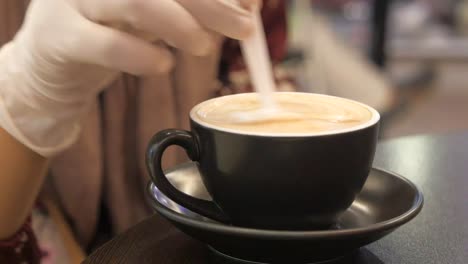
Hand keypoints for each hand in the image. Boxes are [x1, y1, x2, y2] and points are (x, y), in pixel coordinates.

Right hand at [0, 0, 259, 155]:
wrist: (51, 63)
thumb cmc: (110, 32)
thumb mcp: (156, 15)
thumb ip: (195, 9)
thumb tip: (248, 6)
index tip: (253, 4)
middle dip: (211, 4)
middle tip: (243, 28)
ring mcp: (74, 0)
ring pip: (136, 1)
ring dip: (180, 24)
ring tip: (202, 48)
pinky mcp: (60, 37)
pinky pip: (106, 44)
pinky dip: (141, 56)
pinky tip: (163, 66)